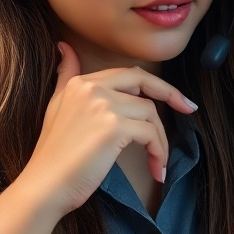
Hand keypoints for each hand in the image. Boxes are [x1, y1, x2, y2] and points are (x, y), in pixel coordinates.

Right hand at [25, 42, 197, 216]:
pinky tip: (156, 170)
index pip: (128, 74)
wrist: (44, 186)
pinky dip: (158, 152)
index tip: (175, 99)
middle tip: (189, 109)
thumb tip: (64, 46)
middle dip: (171, 94)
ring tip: (158, 163)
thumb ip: (65, 76)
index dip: (155, 85)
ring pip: (150, 113)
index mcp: (81, 83)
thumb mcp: (56, 107)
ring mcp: (103, 105)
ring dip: (160, 140)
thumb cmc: (54, 156)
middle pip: (144, 81)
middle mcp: (92, 88)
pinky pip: (150, 134)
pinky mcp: (113, 127)